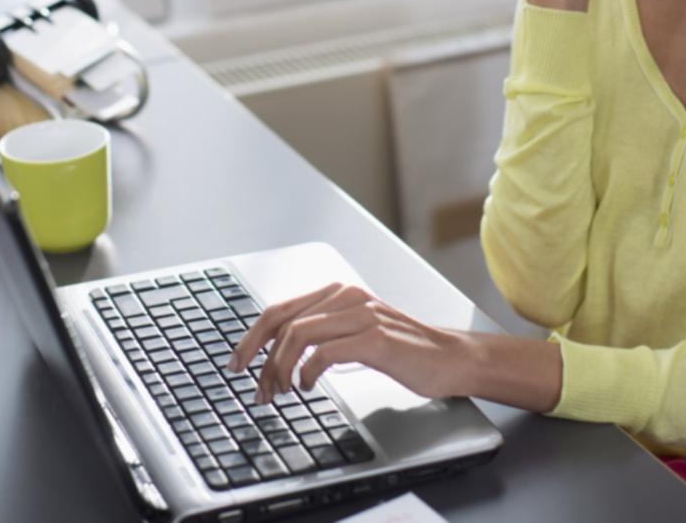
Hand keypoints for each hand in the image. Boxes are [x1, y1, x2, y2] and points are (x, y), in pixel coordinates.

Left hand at [227, 283, 468, 403]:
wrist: (448, 358)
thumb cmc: (403, 350)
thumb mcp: (356, 332)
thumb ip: (323, 332)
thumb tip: (277, 354)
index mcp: (338, 293)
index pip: (280, 309)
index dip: (252, 337)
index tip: (237, 363)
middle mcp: (346, 296)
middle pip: (282, 320)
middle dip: (259, 356)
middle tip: (255, 387)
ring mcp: (361, 314)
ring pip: (298, 335)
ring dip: (281, 369)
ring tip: (281, 393)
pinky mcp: (374, 338)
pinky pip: (324, 353)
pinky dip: (307, 373)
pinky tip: (309, 387)